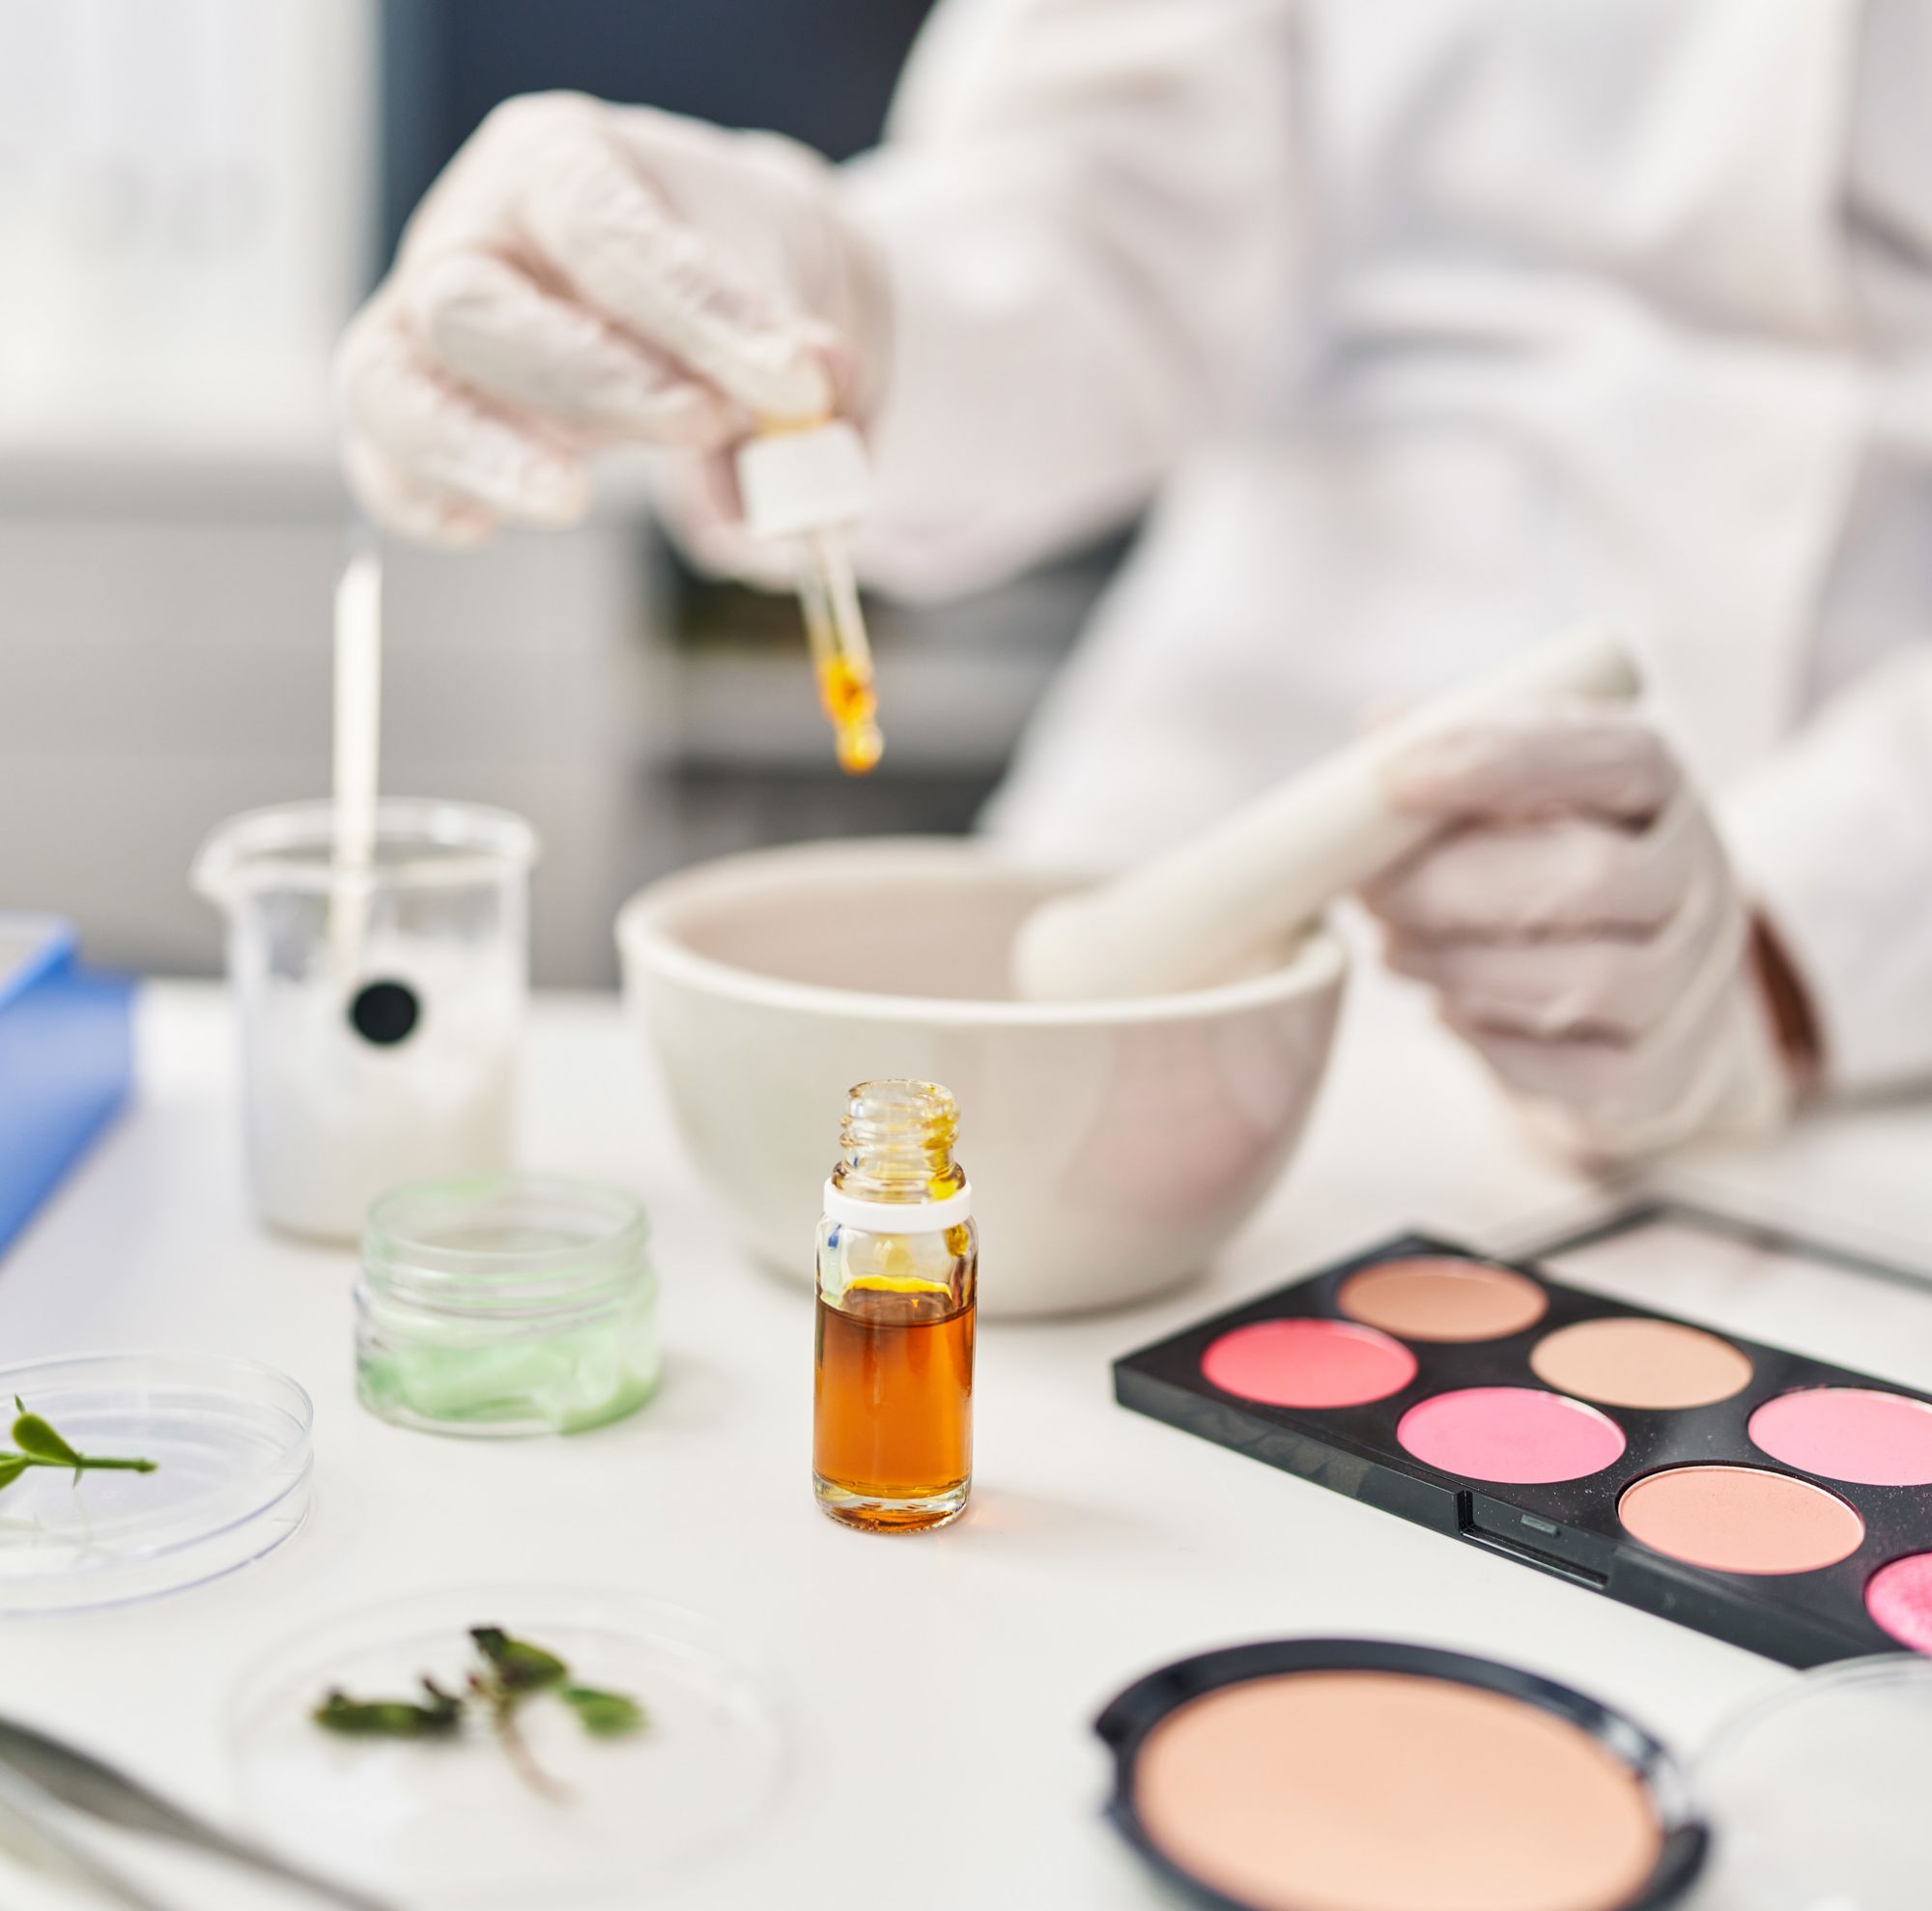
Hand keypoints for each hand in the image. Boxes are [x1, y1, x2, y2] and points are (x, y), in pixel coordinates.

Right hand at [336, 92, 884, 544]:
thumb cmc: (744, 269)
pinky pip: (383, 463)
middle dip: (592, 380)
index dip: (694, 313)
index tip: (795, 382)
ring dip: (480, 453)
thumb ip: (798, 353)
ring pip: (391, 383)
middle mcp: (473, 235)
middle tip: (706, 425)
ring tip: (570, 502)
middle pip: (473, 305)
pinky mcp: (421, 415)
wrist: (729, 299)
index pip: (602, 230)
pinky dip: (420, 500)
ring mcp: (426, 327)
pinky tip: (481, 529)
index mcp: (564, 164)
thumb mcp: (797, 283)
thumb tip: (802, 422)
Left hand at [1363, 703, 1793, 1164]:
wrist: (1629, 1001)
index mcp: (1660, 792)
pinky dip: (1490, 1041)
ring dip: (1463, 967)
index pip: (1615, 757)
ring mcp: (1693, 984)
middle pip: (1594, 879)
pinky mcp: (1660, 1074)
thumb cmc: (1544, 867)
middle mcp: (1697, 882)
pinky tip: (1446, 1009)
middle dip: (1458, 887)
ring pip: (1586, 980)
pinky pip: (1574, 1070)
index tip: (1396, 776)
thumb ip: (1453, 750)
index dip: (1505, 760)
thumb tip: (1383, 728)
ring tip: (1396, 948)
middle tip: (1375, 891)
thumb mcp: (1510, 792)